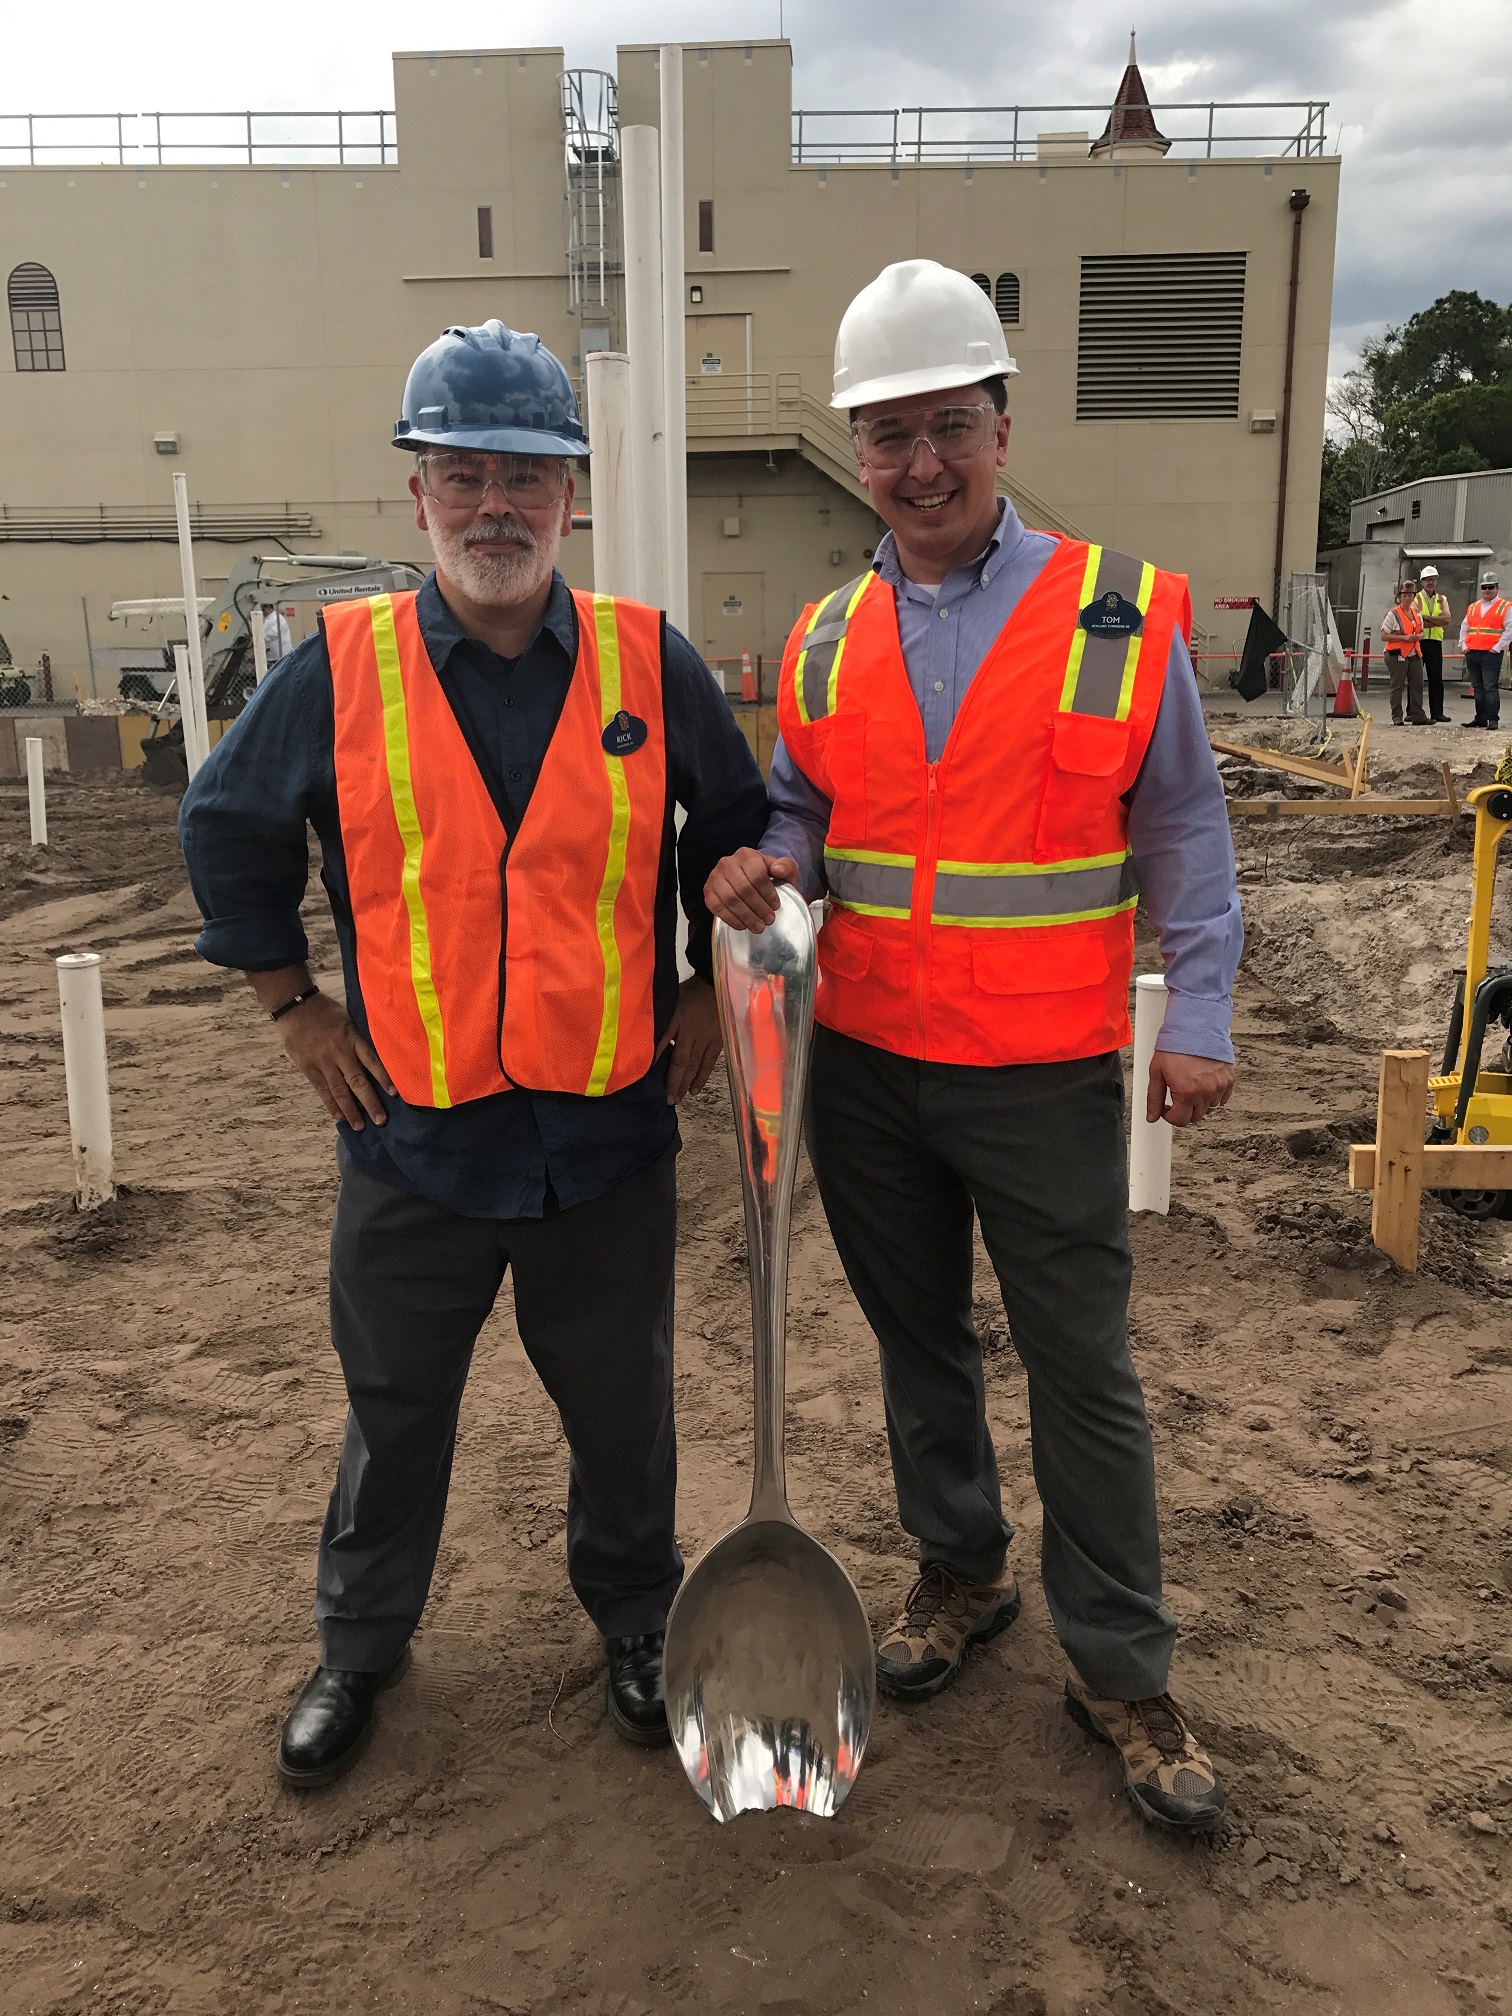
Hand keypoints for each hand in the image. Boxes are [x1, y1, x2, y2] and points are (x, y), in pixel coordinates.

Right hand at [278, 992, 396, 1129]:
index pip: (372, 1062)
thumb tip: (375, 1052)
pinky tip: (338, 1117)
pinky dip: (331, 1104)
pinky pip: (322, 1090)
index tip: (394, 1094)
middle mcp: (340, 1054)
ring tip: (360, 1126)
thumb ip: (358, 1037)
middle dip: (370, 1103)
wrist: (295, 1007)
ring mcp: (323, 1063)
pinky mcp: (309, 1069)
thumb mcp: (348, 1018)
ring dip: (351, 1110)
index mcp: (352, 1039)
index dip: (384, 1079)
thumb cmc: (324, 1010)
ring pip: (340, 1091)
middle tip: (380, 1120)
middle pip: (358, 1082)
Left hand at [656, 976, 722, 1104]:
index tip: (644, 1074)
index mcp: (675, 1019)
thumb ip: (659, 1017)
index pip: (661, 1041)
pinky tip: (694, 1090)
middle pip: (679, 1060)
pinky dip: (701, 1077)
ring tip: (677, 1099)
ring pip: (694, 1065)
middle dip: (672, 1081)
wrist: (715, 985)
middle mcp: (690, 1032)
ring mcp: (705, 1038)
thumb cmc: (689, 992)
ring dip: (685, 1083)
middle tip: (666, 1099)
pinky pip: (708, 1063)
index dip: (653, 1058)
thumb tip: (641, 1031)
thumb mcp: (669, 999)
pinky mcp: (717, 1042)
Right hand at [703, 849, 799, 931]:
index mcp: (746, 855)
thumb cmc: (766, 874)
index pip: (757, 875)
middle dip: (758, 908)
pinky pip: (717, 907)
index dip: (768, 893)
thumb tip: (778, 870)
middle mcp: (727, 863)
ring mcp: (715, 877)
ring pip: (730, 899)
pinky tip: (743, 925)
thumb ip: (786, 866)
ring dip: (746, 916)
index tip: (776, 906)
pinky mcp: (708, 891)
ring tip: (758, 927)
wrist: (748, 878)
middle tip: (769, 920)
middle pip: (743, 889)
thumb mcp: (781, 868)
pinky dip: (731, 919)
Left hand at [1147, 1049, 1233, 1127]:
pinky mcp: (1229, 1080)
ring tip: (1190, 1086)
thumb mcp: (1157, 1072)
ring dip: (1198, 1103)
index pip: (1180, 1120)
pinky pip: (1222, 1098)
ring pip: (1209, 1108)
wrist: (1195, 1027)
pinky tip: (1203, 1084)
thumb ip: (1154, 1098)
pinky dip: (1212, 1095)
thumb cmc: (1175, 1047)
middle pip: (1195, 1117)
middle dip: (1183, 1110)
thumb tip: (1152, 1117)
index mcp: (1187, 1092)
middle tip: (1177, 1096)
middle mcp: (1206, 1092)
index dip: (1169, 1116)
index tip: (1167, 1107)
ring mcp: (1219, 1086)